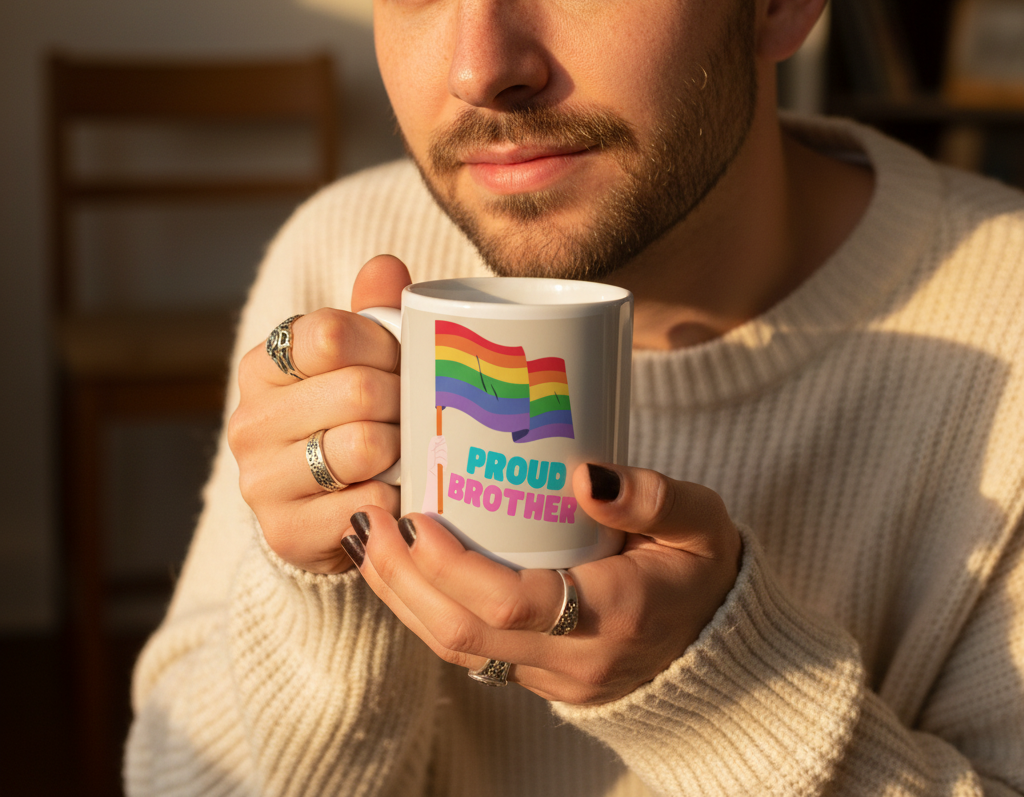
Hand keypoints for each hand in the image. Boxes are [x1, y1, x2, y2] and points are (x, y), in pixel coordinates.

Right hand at [227, 254, 410, 573]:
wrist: (329, 512)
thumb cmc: (354, 419)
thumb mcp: (364, 359)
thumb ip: (374, 312)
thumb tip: (386, 265)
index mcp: (264, 365)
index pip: (329, 333)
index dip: (382, 345)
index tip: (399, 361)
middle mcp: (249, 419)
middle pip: (358, 390)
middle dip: (404, 401)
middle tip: (415, 412)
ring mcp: (260, 479)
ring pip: (363, 445)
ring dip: (402, 449)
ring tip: (404, 451)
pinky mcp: (285, 531)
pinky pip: (368, 504)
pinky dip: (397, 498)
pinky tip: (394, 492)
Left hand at [343, 463, 741, 703]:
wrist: (719, 641)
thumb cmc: (703, 568)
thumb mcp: (700, 521)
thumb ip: (653, 497)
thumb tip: (587, 475)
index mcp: (616, 619)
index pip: (513, 605)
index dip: (453, 565)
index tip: (417, 516)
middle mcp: (577, 661)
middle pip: (464, 635)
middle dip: (404, 579)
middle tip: (372, 520)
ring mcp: (554, 677)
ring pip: (456, 650)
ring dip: (403, 596)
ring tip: (371, 539)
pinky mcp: (538, 676)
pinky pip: (468, 651)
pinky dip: (426, 609)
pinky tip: (403, 567)